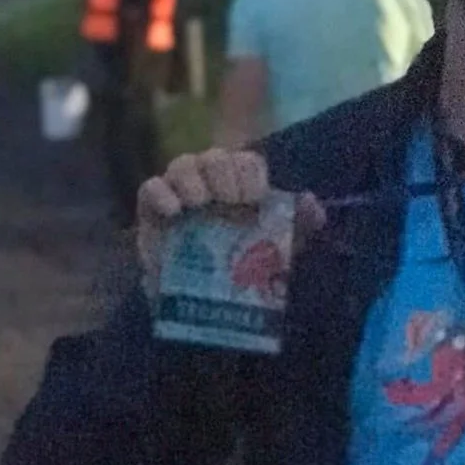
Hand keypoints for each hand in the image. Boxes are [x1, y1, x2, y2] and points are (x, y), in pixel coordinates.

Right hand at [134, 150, 325, 295]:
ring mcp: (179, 195)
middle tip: (230, 200)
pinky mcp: (151, 211)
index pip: (245, 162)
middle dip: (224, 173)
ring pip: (182, 165)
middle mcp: (210, 184)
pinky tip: (173, 211)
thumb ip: (299, 226)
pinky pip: (150, 188)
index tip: (253, 198)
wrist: (203, 306)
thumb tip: (313, 204)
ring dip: (192, 179)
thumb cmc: (242, 271)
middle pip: (214, 158)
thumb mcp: (278, 251)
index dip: (249, 172)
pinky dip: (161, 194)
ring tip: (200, 202)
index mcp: (241, 188)